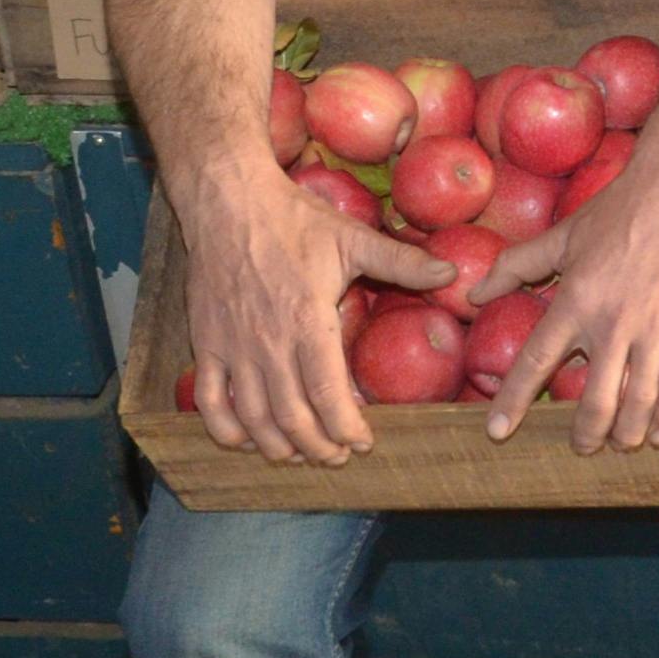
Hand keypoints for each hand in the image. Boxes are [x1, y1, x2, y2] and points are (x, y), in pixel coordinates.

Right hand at [178, 161, 455, 465]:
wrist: (227, 201)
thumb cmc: (294, 219)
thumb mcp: (353, 237)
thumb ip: (401, 262)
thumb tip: (452, 273)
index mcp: (307, 319)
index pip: (327, 393)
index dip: (346, 427)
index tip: (364, 442)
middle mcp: (267, 341)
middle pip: (292, 417)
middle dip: (318, 446)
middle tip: (338, 456)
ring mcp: (232, 345)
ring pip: (253, 416)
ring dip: (277, 446)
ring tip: (300, 454)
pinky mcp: (206, 342)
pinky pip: (210, 400)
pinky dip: (226, 429)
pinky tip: (246, 439)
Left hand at [467, 139, 658, 453]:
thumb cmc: (619, 208)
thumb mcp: (561, 236)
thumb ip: (516, 266)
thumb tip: (472, 293)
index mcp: (574, 301)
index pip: (535, 361)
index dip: (512, 401)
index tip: (497, 433)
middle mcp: (611, 323)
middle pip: (594, 400)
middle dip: (587, 435)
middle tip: (584, 446)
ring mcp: (653, 328)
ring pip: (639, 402)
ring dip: (628, 433)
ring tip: (622, 443)